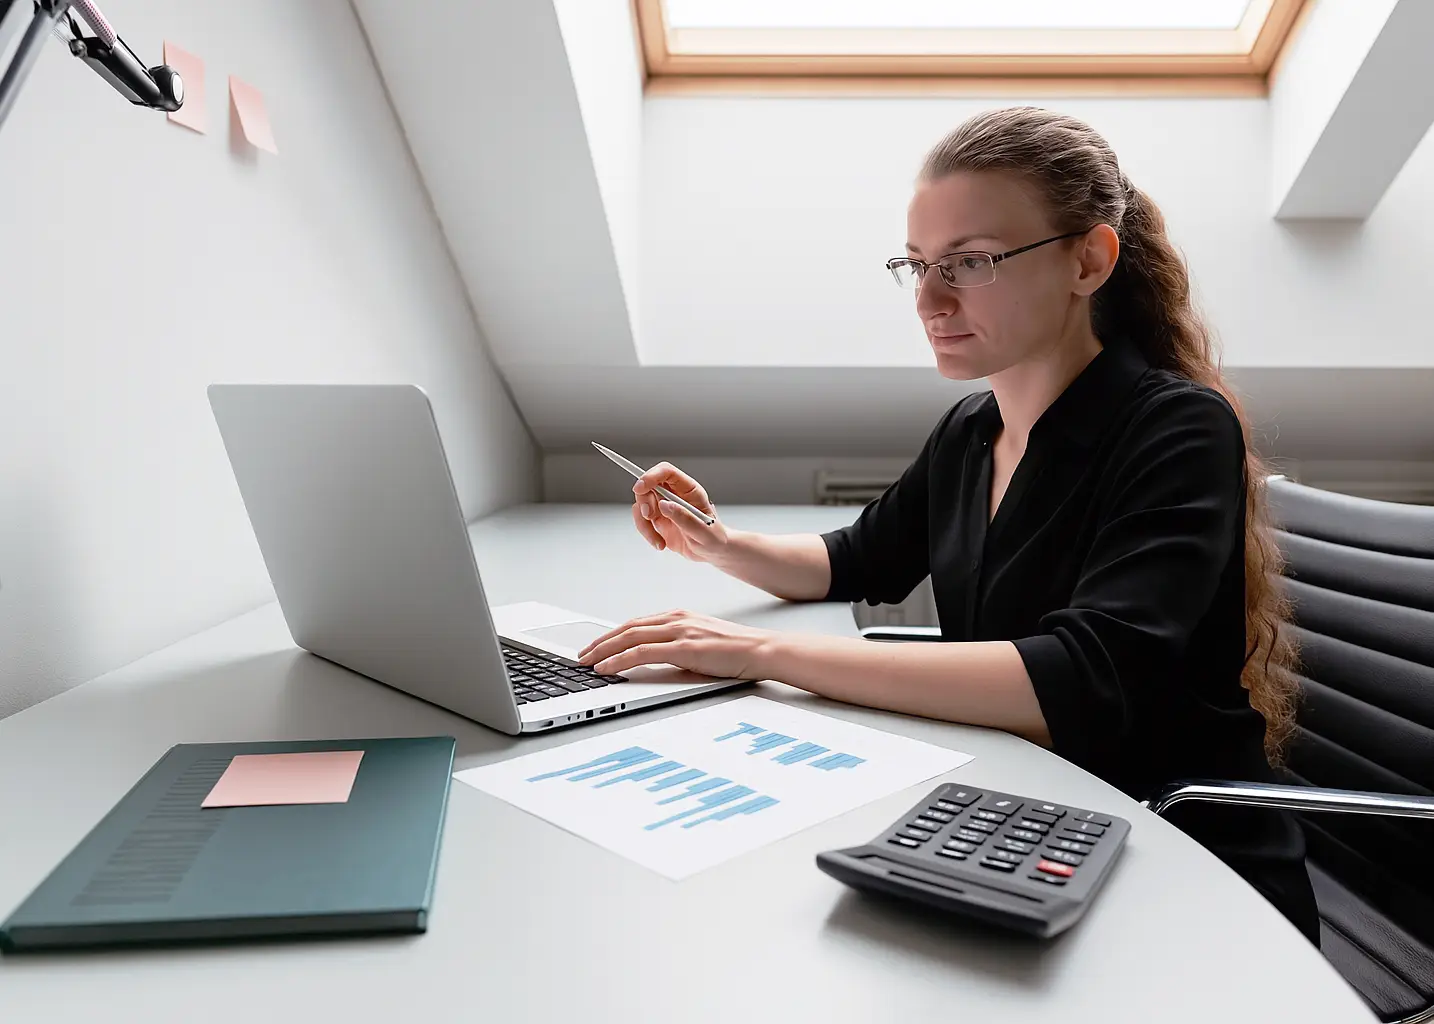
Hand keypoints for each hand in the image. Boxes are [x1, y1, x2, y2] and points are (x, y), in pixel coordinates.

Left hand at [577, 609, 776, 678]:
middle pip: (627, 628)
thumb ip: (678, 645)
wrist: (761, 649)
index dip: (612, 635)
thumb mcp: (701, 641)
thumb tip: (654, 660)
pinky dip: (620, 659)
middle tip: (582, 655)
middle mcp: (676, 619)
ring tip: (587, 662)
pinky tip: (607, 668)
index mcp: (679, 616)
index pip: (636, 624)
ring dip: (603, 650)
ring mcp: (680, 631)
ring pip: (629, 638)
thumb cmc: (736, 650)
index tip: (596, 646)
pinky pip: (642, 653)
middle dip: (600, 642)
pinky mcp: (684, 648)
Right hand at [631, 463, 729, 562]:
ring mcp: (665, 506)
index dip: (651, 476)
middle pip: (649, 486)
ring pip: (642, 504)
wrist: (711, 552)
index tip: (640, 488)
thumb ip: (684, 517)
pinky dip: (646, 533)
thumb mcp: (702, 531)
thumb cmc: (712, 538)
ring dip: (644, 523)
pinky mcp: (658, 519)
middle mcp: (675, 494)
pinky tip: (660, 543)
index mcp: (689, 490)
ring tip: (658, 540)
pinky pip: (642, 521)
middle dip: (644, 502)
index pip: (667, 472)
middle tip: (649, 517)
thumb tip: (664, 504)